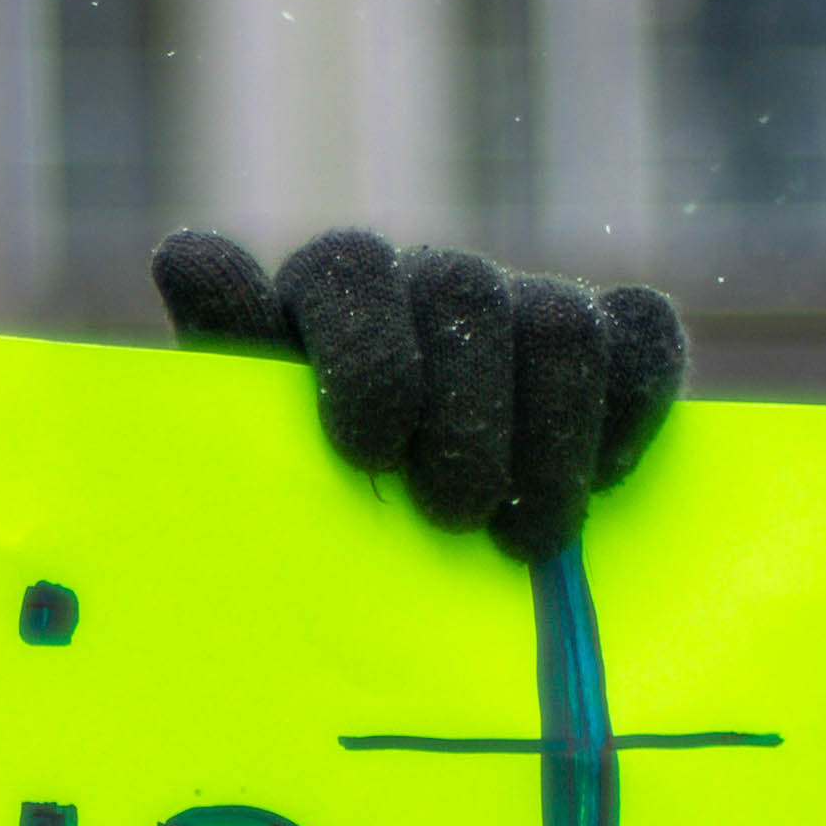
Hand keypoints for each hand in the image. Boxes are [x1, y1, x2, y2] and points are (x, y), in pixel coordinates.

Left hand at [149, 228, 682, 558]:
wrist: (406, 571)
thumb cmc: (309, 511)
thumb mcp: (253, 456)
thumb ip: (228, 366)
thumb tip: (184, 253)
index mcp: (331, 296)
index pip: (348, 268)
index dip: (367, 354)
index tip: (368, 455)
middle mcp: (427, 283)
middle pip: (467, 293)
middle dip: (466, 418)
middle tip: (451, 518)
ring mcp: (523, 302)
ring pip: (562, 324)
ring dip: (550, 443)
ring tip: (523, 541)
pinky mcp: (609, 332)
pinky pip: (642, 334)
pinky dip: (631, 408)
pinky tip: (599, 482)